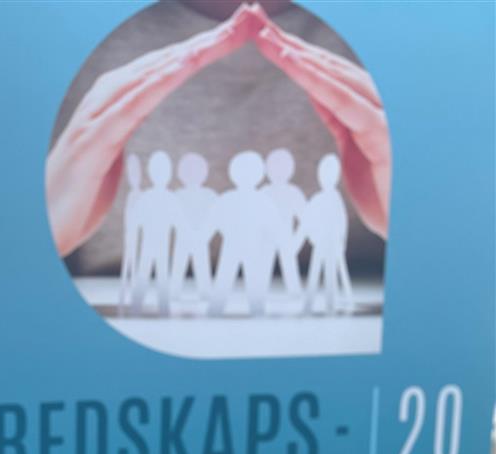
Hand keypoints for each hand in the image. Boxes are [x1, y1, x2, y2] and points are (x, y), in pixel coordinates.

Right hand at [46, 4, 260, 255]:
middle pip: (163, 61)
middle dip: (206, 39)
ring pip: (150, 75)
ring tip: (227, 34)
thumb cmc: (75, 199)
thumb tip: (142, 117)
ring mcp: (95, 119)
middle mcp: (103, 100)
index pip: (164, 67)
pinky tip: (184, 67)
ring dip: (190, 53)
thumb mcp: (109, 158)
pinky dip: (159, 82)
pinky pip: (132, 106)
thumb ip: (125, 131)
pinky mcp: (92, 142)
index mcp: (112, 103)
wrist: (42, 230)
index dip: (202, 47)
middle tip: (248, 18)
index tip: (239, 31)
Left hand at [247, 4, 390, 236]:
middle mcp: (374, 102)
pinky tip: (296, 65)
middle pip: (325, 66)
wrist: (406, 223)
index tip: (263, 37)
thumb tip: (318, 93)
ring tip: (267, 38)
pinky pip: (344, 102)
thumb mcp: (351, 149)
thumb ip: (338, 118)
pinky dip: (319, 82)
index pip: (322, 74)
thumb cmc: (382, 191)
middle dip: (289, 44)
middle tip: (255, 21)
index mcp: (362, 106)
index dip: (293, 53)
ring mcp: (381, 113)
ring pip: (333, 77)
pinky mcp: (382, 131)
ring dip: (298, 56)